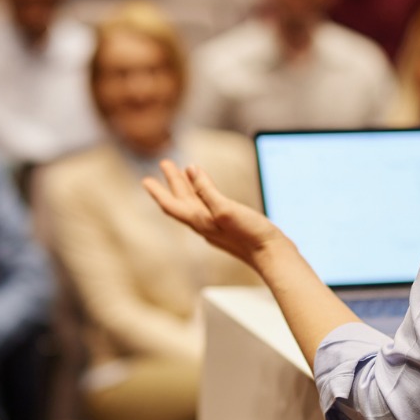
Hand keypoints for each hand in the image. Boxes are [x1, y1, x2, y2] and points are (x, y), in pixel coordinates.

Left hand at [142, 160, 286, 270]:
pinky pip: (208, 205)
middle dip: (172, 182)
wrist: (273, 256)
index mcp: (200, 222)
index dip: (158, 192)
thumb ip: (206, 191)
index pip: (172, 205)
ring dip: (187, 186)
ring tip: (182, 171)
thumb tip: (191, 171)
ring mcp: (217, 227)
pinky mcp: (229, 227)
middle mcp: (205, 226)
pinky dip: (203, 192)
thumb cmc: (251, 236)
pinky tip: (208, 189)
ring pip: (195, 203)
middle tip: (165, 163)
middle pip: (182, 201)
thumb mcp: (225, 209)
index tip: (145, 180)